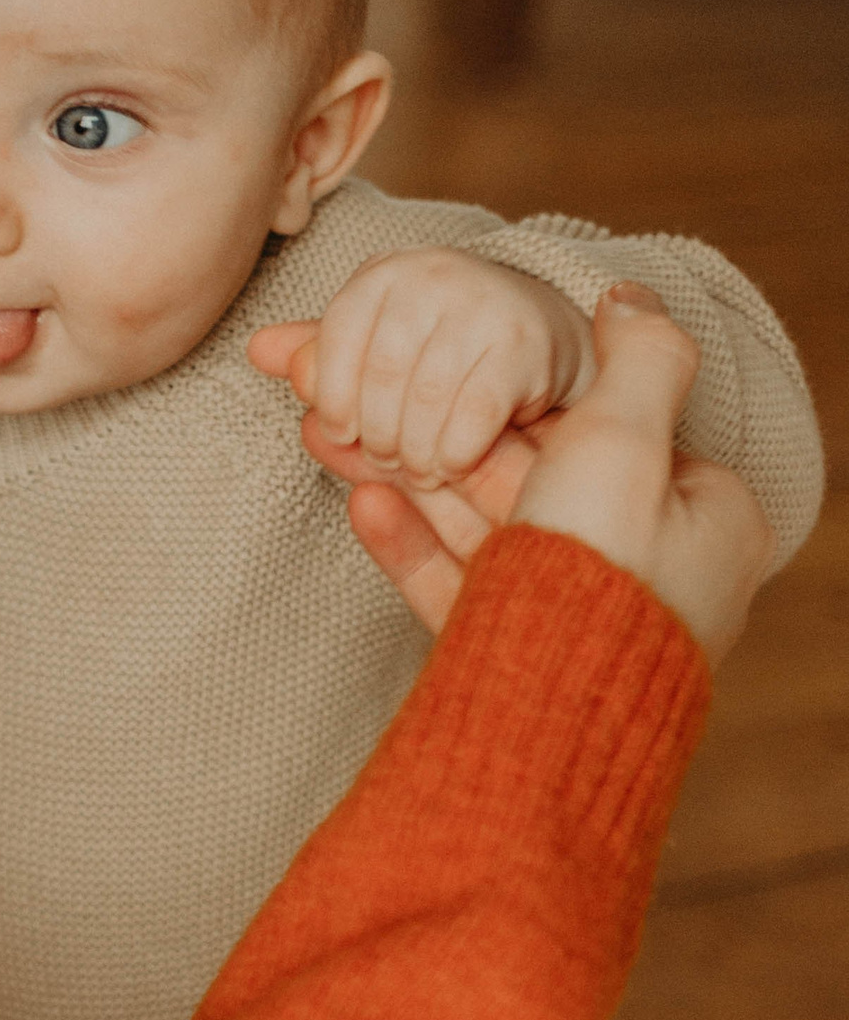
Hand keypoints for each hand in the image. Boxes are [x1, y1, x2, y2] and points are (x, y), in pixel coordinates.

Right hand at [251, 285, 770, 658]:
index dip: (500, 389)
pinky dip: (407, 541)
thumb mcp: (628, 439)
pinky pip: (456, 585)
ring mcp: (574, 615)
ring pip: (477, 527)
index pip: (591, 431)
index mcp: (695, 516)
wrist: (549, 722)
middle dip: (428, 428)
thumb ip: (636, 359)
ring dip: (401, 474)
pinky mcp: (514, 656)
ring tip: (324, 430)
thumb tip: (630, 296)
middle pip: (521, 475)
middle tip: (350, 390)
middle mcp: (642, 567)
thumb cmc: (603, 577)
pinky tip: (360, 499)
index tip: (433, 354)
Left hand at [289, 247, 594, 486]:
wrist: (544, 334)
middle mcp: (434, 275)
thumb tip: (256, 351)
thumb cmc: (440, 345)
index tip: (339, 433)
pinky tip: (451, 464)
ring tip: (415, 469)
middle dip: (375, 432)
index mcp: (384, 273)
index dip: (331, 397)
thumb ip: (320, 351)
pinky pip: (472, 415)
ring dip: (414, 450)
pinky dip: (453, 451)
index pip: (335, 339)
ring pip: (424, 400)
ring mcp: (485, 305)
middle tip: (383, 461)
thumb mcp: (377, 340)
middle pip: (380, 375)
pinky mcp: (525, 345)